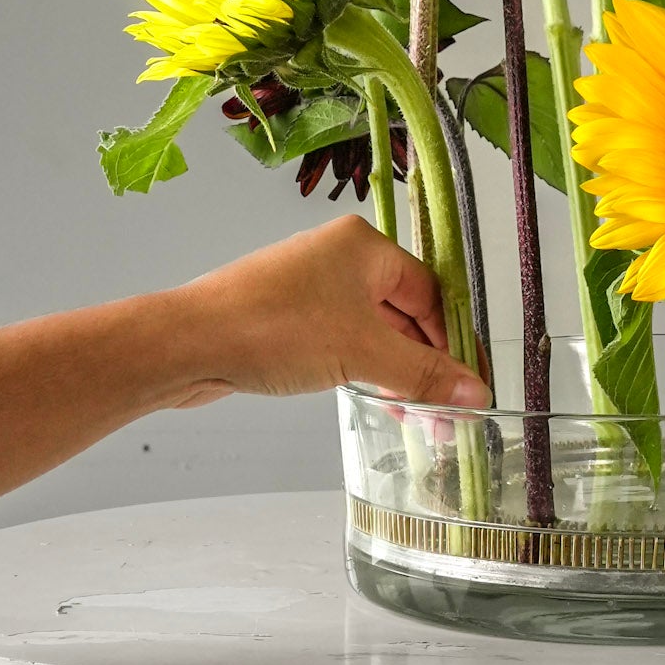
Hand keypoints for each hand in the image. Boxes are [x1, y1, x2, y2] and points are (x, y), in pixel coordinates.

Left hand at [159, 217, 489, 409]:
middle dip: (426, 364)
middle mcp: (341, 258)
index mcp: (365, 246)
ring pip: (374, 331)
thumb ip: (423, 374)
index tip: (471, 386)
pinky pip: (343, 341)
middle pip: (405, 312)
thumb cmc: (272, 329)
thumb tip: (476, 392)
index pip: (431, 293)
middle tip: (447, 413)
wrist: (188, 344)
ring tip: (418, 418)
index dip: (453, 343)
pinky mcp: (289, 316)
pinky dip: (364, 369)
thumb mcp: (361, 354)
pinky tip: (377, 401)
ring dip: (397, 372)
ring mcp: (312, 286)